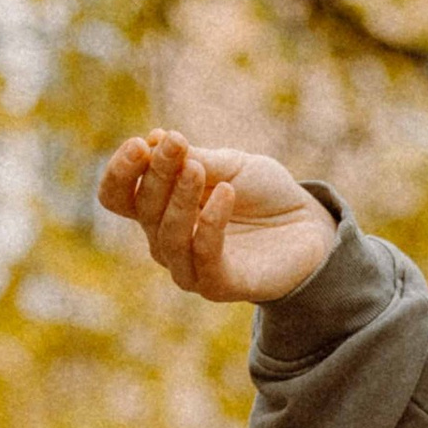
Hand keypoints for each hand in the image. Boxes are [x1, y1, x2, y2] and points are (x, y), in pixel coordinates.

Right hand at [96, 127, 335, 302]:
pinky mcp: (219, 286)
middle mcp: (166, 240)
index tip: (140, 144)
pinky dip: (210, 223)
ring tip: (199, 169)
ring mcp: (189, 267)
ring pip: (167, 237)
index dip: (120, 173)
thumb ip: (194, 159)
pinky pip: (203, 257)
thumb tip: (152, 141)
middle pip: (143, 210)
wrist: (309, 225)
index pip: (118, 197)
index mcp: (160, 207)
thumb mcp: (231, 165)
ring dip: (179, 198)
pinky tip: (226, 193)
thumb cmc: (263, 194)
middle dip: (157, 173)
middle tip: (177, 143)